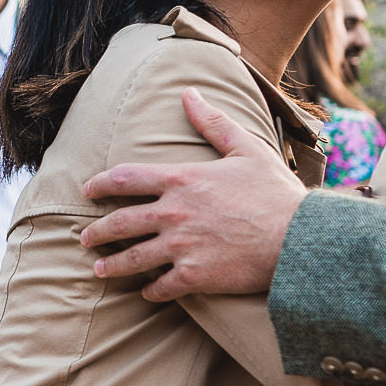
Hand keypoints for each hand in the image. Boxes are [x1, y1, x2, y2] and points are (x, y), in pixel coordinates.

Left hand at [79, 88, 307, 300]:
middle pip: (120, 222)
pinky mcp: (194, 276)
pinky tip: (147, 292)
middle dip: (97, 232)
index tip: (87, 191)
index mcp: (182, 179)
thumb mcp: (246, 148)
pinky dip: (150, 291)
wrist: (299, 237)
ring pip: (133, 259)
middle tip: (85, 238)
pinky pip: (161, 287)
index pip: (125, 178)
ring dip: (113, 266)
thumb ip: (212, 122)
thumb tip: (189, 94)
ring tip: (100, 271)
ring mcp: (181, 246)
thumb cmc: (275, 191)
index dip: (100, 184)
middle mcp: (174, 213)